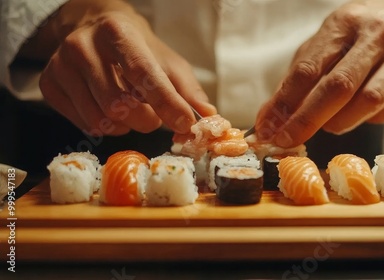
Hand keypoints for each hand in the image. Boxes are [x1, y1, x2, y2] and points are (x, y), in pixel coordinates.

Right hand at [34, 0, 214, 135]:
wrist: (96, 31)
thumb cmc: (138, 50)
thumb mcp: (168, 63)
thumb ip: (188, 91)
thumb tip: (209, 118)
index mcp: (119, 33)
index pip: (144, 75)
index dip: (167, 104)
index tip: (185, 125)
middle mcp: (83, 46)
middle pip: (120, 105)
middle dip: (146, 120)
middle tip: (153, 116)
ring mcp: (61, 66)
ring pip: (101, 120)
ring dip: (126, 126)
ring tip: (132, 111)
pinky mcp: (49, 85)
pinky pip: (83, 124)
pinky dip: (105, 127)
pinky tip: (110, 111)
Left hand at [255, 0, 383, 146]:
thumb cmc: (359, 33)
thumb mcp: (326, 43)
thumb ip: (297, 79)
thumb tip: (270, 120)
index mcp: (344, 23)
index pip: (309, 68)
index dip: (285, 103)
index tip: (268, 128)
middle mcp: (378, 34)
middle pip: (339, 87)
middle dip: (307, 120)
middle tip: (287, 140)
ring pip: (368, 103)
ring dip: (339, 122)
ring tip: (328, 123)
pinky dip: (366, 119)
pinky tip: (361, 109)